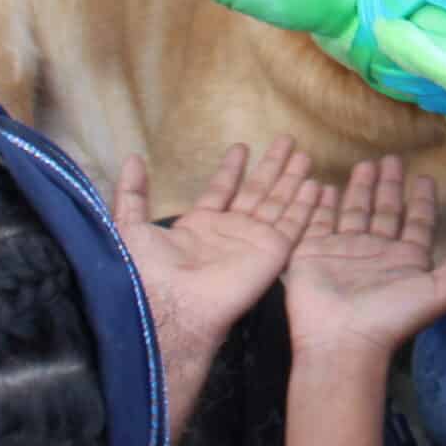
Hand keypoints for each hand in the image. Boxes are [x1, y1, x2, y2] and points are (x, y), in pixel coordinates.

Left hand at [115, 138, 321, 366]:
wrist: (172, 305)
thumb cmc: (147, 269)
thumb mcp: (129, 225)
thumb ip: (132, 193)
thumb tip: (132, 159)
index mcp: (198, 228)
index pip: (221, 190)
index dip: (231, 169)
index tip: (242, 147)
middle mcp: (229, 232)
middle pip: (256, 191)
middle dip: (271, 166)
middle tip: (286, 140)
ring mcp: (253, 242)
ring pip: (278, 203)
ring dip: (291, 179)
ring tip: (304, 155)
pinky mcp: (273, 252)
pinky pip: (294, 224)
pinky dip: (306, 206)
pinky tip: (316, 186)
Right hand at [281, 154, 445, 356]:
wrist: (342, 340)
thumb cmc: (393, 316)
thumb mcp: (442, 288)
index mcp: (406, 258)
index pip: (417, 221)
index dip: (422, 201)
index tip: (425, 177)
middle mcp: (377, 251)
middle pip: (385, 210)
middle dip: (389, 186)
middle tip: (391, 158)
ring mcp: (344, 251)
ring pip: (354, 211)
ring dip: (360, 188)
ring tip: (364, 164)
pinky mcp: (314, 252)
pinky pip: (319, 221)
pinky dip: (321, 203)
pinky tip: (323, 185)